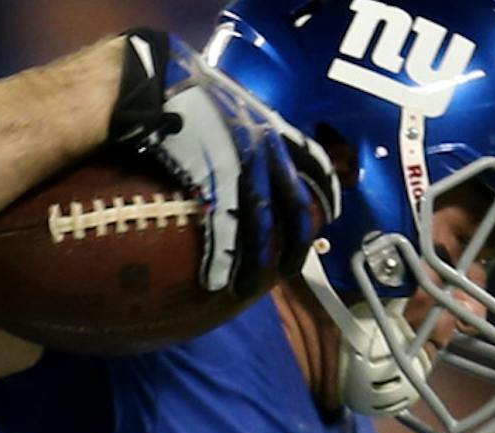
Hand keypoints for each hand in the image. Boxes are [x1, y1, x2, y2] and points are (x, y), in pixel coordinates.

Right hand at [109, 29, 336, 294]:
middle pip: (293, 205)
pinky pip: (224, 229)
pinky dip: (223, 259)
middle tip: (293, 270)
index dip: (326, 190)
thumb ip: (244, 128)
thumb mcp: (231, 103)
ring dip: (255, 263)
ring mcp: (242, 166)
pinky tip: (217, 280)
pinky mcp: (214, 181)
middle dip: (297, 242)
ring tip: (249, 289)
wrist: (162, 81)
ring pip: (260, 225)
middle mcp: (266, 147)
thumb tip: (239, 147)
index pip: (313, 161)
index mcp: (272, 128)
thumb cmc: (188, 91)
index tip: (333, 213)